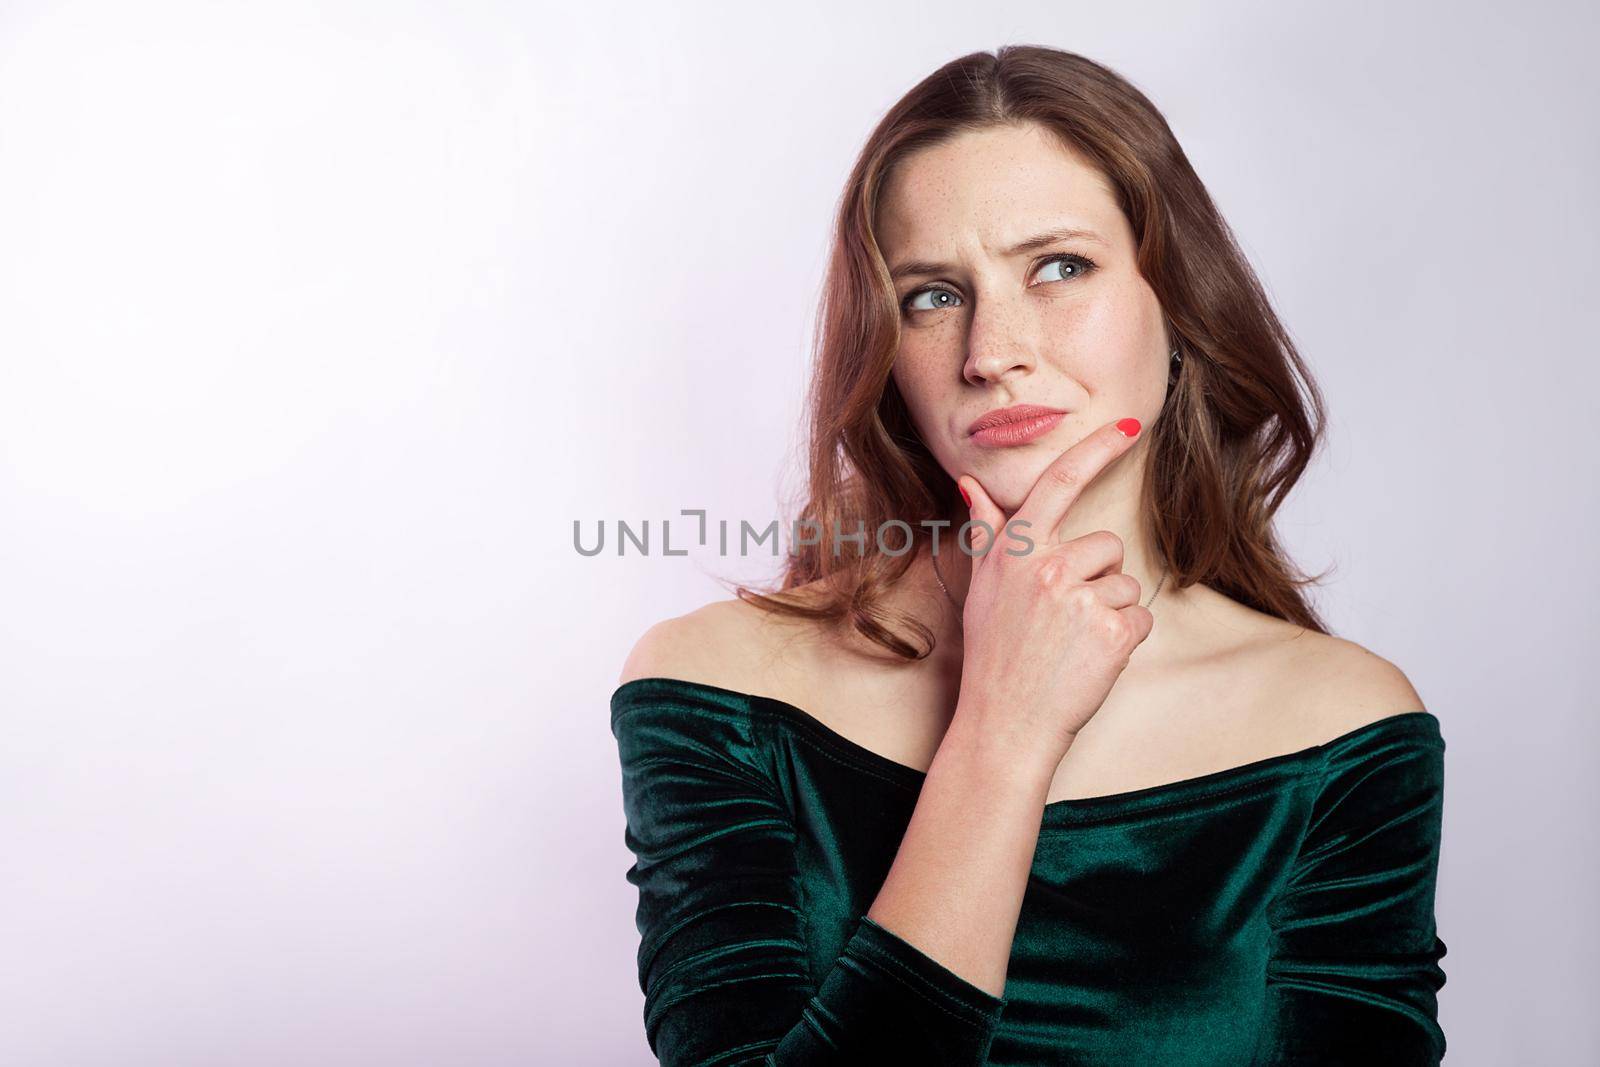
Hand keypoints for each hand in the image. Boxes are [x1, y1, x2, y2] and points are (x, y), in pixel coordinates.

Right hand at [949, 417, 1156, 766]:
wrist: (1005, 723)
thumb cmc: (993, 654)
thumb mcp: (982, 588)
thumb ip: (986, 532)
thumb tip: (970, 485)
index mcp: (1016, 551)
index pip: (1060, 483)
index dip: (1096, 449)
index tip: (1129, 426)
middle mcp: (1048, 567)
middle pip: (1106, 546)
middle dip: (1096, 578)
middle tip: (1061, 620)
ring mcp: (1081, 599)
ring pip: (1126, 584)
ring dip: (1110, 612)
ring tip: (1072, 643)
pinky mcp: (1112, 632)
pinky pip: (1141, 619)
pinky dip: (1125, 640)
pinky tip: (1092, 659)